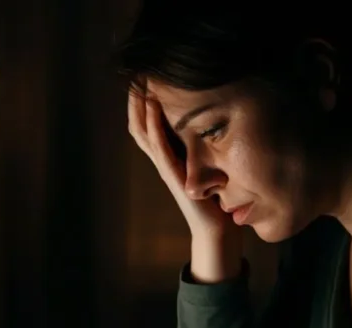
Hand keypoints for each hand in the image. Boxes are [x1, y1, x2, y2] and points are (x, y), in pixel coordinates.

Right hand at [127, 84, 235, 240]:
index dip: (140, 101)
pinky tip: (154, 106)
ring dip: (140, 106)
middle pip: (137, 124)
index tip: (142, 77)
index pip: (145, 124)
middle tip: (135, 74)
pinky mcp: (174, 175)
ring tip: (139, 83)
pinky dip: (154, 125)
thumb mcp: (205, 165)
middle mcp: (162, 160)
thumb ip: (201, 146)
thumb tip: (211, 122)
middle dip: (135, 99)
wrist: (217, 229)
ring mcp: (165, 168)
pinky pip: (159, 146)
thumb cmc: (214, 199)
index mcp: (167, 157)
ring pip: (143, 132)